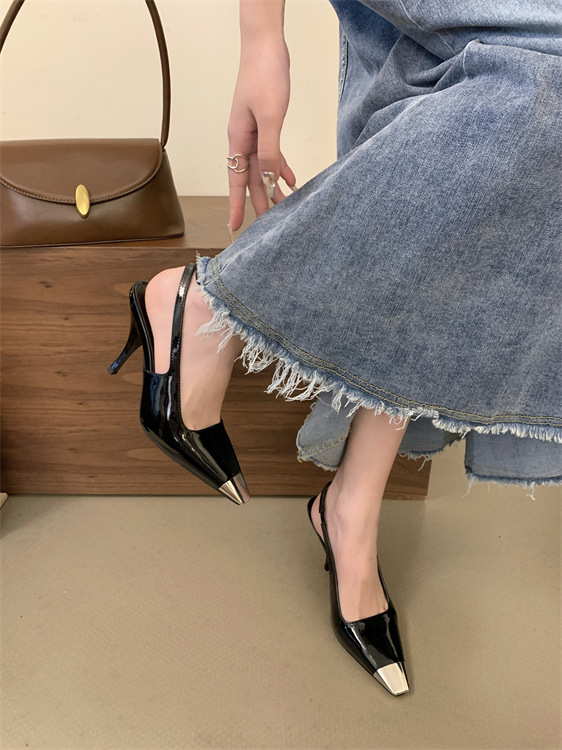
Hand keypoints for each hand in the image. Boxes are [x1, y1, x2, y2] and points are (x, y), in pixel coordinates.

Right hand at [227, 38, 296, 231]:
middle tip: (269, 226)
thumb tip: (270, 179)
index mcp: (238, 140)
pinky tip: (291, 178)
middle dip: (259, 202)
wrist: (265, 46)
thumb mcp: (270, 117)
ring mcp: (253, 132)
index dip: (236, 205)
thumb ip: (269, 150)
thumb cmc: (264, 76)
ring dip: (273, 187)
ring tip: (285, 206)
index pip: (236, 181)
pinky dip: (281, 167)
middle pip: (250, 179)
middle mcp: (243, 140)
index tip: (233, 228)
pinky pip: (271, 154)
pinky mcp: (265, 124)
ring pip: (262, 168)